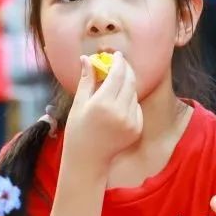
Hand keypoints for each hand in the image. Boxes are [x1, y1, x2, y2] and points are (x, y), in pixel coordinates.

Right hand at [61, 52, 142, 174]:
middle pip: (130, 81)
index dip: (119, 62)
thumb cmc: (78, 131)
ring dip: (127, 85)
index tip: (116, 55)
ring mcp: (131, 121)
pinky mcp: (137, 128)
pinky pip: (136, 106)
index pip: (117, 74)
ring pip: (134, 93)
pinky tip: (118, 103)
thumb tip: (86, 58)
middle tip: (119, 63)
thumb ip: (86, 80)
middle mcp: (120, 112)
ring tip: (115, 85)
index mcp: (102, 104)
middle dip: (126, 69)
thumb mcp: (79, 104)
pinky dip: (129, 100)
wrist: (88, 160)